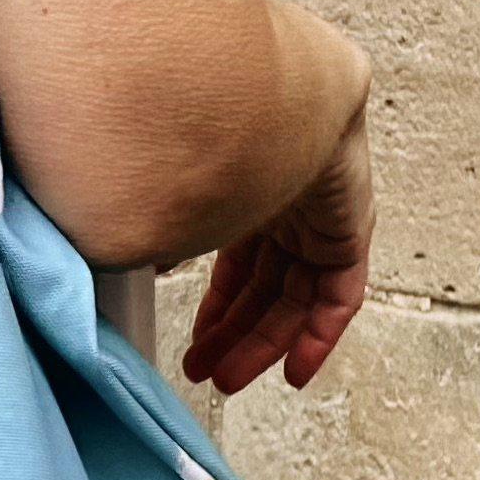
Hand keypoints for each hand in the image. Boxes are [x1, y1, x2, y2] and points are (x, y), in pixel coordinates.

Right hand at [179, 110, 371, 397]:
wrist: (254, 100)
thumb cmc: (203, 134)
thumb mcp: (171, 198)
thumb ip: (157, 235)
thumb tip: (130, 265)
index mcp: (247, 190)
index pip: (236, 262)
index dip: (216, 308)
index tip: (195, 342)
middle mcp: (286, 206)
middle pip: (264, 286)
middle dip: (233, 334)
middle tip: (205, 370)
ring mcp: (320, 220)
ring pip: (294, 297)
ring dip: (262, 343)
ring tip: (228, 379)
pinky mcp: (349, 233)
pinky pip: (339, 298)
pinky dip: (319, 336)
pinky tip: (293, 371)